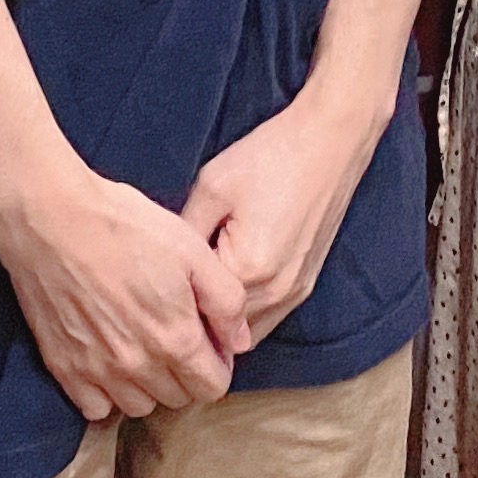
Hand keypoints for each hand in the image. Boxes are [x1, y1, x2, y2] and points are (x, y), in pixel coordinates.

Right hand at [0, 157, 245, 420]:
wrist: (52, 219)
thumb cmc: (124, 226)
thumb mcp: (192, 249)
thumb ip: (226, 300)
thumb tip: (239, 340)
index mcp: (176, 338)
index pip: (212, 387)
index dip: (218, 365)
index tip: (209, 341)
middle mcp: (138, 366)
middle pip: (177, 398)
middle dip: (186, 374)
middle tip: (176, 336)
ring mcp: (98, 371)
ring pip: (139, 405)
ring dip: (149, 385)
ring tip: (144, 347)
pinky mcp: (64, 368)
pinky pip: (96, 407)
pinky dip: (107, 393)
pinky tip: (109, 360)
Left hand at [178, 92, 382, 351]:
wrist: (331, 141)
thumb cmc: (271, 157)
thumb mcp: (212, 188)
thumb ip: (185, 235)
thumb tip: (161, 269)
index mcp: (248, 270)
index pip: (195, 314)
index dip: (169, 307)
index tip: (146, 304)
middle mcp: (276, 292)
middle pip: (221, 335)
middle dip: (194, 325)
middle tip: (163, 308)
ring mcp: (294, 293)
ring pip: (244, 336)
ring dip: (220, 327)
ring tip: (190, 302)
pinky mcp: (304, 285)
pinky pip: (266, 320)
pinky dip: (242, 318)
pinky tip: (222, 294)